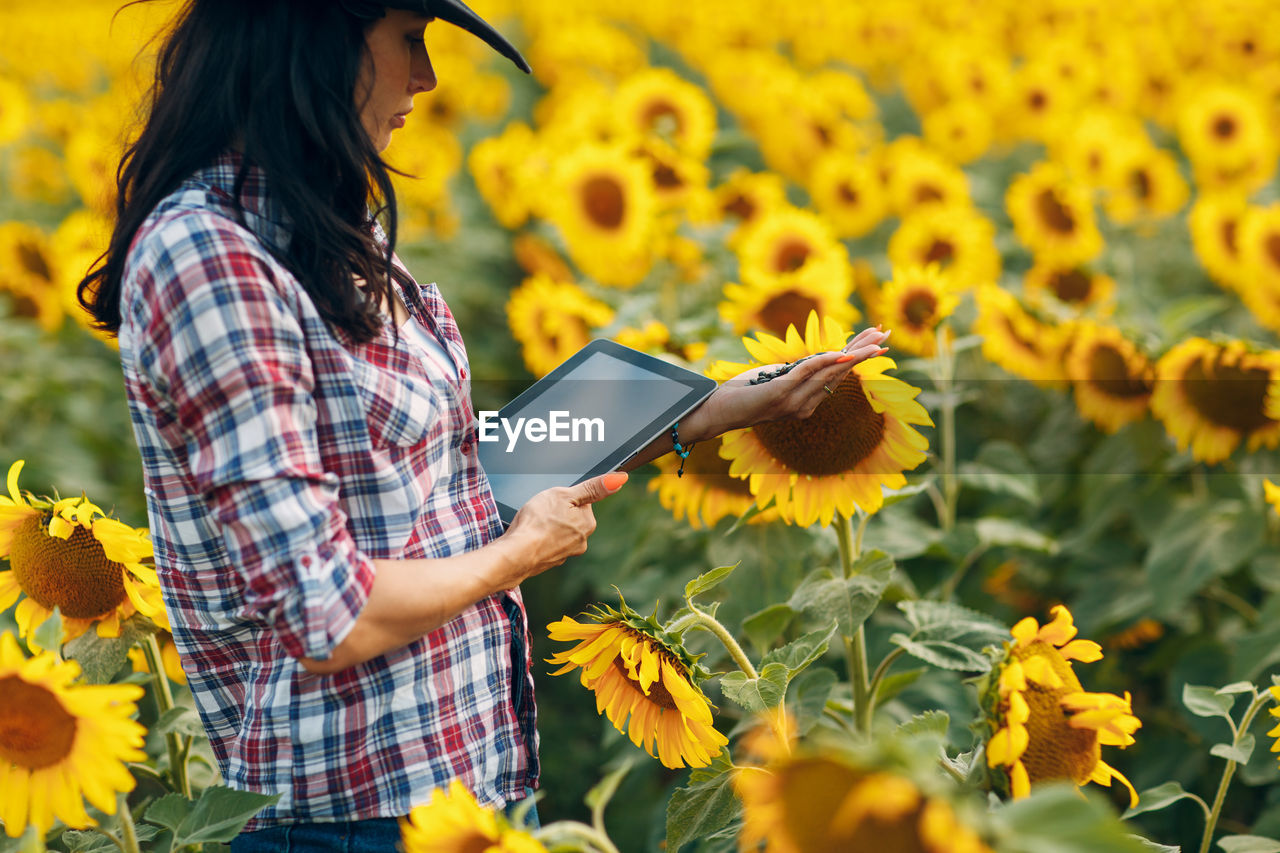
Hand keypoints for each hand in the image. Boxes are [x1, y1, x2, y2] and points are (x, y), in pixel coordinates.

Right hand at [491, 472, 627, 588]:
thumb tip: (619, 480)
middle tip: (541, 512)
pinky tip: (529, 536)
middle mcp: (581, 541)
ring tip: (533, 525)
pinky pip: (546, 544)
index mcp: (588, 523)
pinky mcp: (550, 561)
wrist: (516, 554)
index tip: (552, 501)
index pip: (581, 503)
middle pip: (570, 518)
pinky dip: (539, 540)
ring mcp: (565, 553)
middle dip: (556, 513)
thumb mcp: (565, 495)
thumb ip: (592, 488)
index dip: (564, 498)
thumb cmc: (537, 522)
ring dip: (547, 527)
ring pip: (557, 532)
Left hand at [692, 326, 890, 433]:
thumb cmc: (742, 395)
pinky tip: (841, 352)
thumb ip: (793, 374)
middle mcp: (806, 405)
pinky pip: (807, 373)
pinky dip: (825, 361)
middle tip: (887, 335)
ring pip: (830, 372)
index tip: (877, 341)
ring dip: (854, 354)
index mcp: (807, 401)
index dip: (857, 357)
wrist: (718, 412)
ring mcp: (794, 401)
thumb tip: (810, 360)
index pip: (837, 375)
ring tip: (875, 341)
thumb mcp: (773, 380)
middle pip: (841, 373)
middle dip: (864, 352)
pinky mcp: (780, 394)